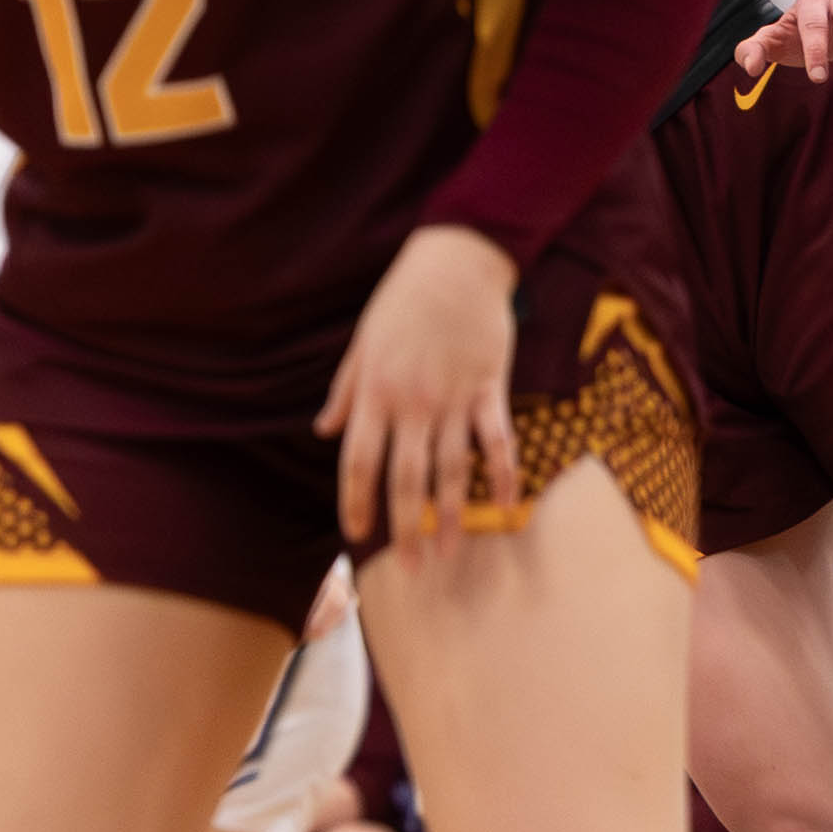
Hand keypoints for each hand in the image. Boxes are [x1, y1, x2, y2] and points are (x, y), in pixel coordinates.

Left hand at [317, 224, 522, 555]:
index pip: (360, 462)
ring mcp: (455, 399)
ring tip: (450, 552)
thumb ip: (345, 393)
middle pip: (407, 479)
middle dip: (406, 528)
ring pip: (452, 470)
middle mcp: (413, 404)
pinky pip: (498, 441)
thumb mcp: (361, 344)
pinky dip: (505, 474)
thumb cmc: (401, 301)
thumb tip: (325, 432)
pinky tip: (508, 506)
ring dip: (452, 515)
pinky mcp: (491, 388)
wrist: (456, 262)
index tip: (356, 535)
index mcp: (375, 394)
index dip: (358, 502)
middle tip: (411, 569)